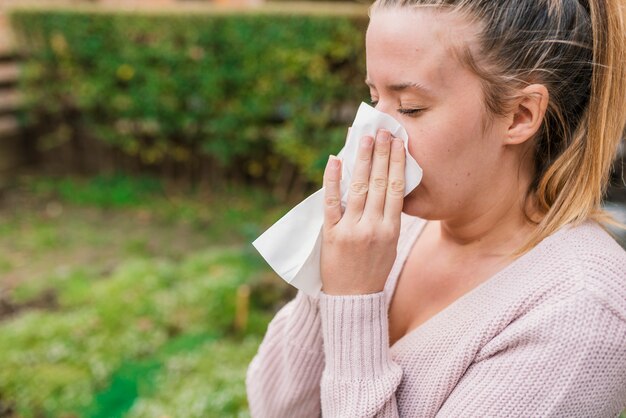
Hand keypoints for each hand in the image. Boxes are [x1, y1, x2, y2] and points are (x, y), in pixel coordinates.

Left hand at [321, 129, 405, 295]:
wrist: (353, 298)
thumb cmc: (373, 269)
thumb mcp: (390, 245)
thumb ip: (389, 218)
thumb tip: (386, 186)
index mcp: (391, 230)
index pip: (395, 189)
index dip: (397, 163)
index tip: (398, 143)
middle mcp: (373, 228)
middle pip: (378, 183)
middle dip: (381, 155)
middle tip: (383, 131)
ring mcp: (351, 230)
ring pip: (357, 189)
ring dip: (361, 161)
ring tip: (365, 139)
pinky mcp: (331, 234)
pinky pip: (331, 203)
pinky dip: (332, 181)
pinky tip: (335, 160)